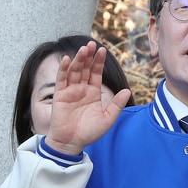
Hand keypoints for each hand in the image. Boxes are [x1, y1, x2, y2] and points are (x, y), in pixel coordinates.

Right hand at [44, 41, 131, 156]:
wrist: (71, 143)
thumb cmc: (89, 132)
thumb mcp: (107, 119)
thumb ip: (116, 105)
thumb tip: (128, 91)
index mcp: (93, 92)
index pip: (96, 73)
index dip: (98, 61)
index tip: (102, 50)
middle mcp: (81, 89)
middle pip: (85, 68)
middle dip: (88, 56)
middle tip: (91, 44)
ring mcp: (70, 91)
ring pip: (74, 71)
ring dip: (78, 60)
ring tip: (83, 49)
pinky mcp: (60, 95)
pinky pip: (61, 79)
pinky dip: (64, 69)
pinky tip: (67, 59)